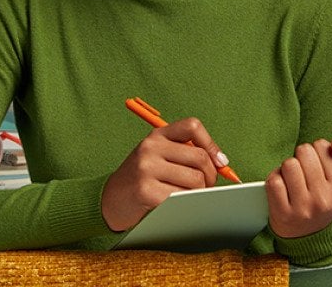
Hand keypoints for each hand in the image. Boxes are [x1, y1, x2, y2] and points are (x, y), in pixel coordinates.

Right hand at [101, 117, 228, 230]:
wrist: (110, 199)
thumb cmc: (143, 178)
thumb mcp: (159, 156)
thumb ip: (185, 154)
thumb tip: (221, 163)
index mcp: (157, 135)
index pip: (192, 126)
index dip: (211, 144)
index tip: (219, 161)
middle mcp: (151, 147)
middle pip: (199, 157)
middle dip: (211, 176)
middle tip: (207, 186)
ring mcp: (147, 168)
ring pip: (195, 180)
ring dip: (200, 192)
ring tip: (192, 196)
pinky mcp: (146, 191)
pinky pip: (182, 197)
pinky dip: (187, 203)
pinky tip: (180, 204)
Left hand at [265, 138, 331, 238]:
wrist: (308, 237)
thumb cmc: (324, 204)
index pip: (323, 146)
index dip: (318, 151)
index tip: (320, 164)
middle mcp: (324, 198)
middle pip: (304, 151)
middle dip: (302, 158)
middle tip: (305, 173)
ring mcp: (303, 206)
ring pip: (288, 163)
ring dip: (288, 169)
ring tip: (294, 181)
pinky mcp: (282, 212)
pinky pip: (274, 180)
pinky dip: (275, 180)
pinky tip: (283, 189)